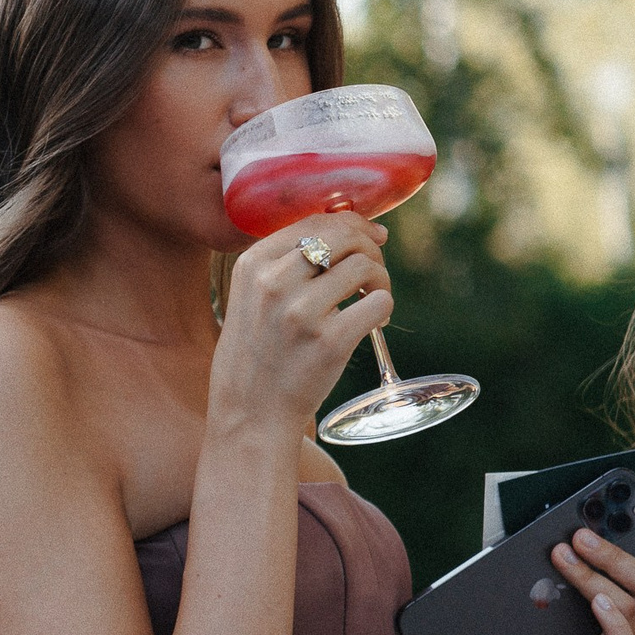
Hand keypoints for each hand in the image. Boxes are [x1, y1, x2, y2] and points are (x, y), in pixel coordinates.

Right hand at [211, 211, 395, 438]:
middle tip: (371, 272)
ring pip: (366, 266)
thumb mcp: (250, 297)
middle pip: (345, 236)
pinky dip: (384, 308)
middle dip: (370, 247)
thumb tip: (357, 226)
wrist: (250, 413)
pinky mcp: (330, 341)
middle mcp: (274, 282)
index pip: (315, 221)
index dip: (352, 224)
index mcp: (252, 265)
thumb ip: (286, 262)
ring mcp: (302, 312)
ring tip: (369, 299)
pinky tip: (371, 322)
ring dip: (380, 279)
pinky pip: (380, 302)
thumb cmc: (256, 353)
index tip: (369, 238)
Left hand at [519, 525, 634, 634]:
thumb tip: (568, 536)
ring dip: (596, 579)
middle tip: (580, 538)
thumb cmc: (545, 634)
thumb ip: (574, 570)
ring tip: (568, 560)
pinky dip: (614, 623)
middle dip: (613, 557)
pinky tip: (597, 603)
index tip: (596, 525)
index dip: (626, 546)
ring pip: (631, 609)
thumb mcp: (562, 596)